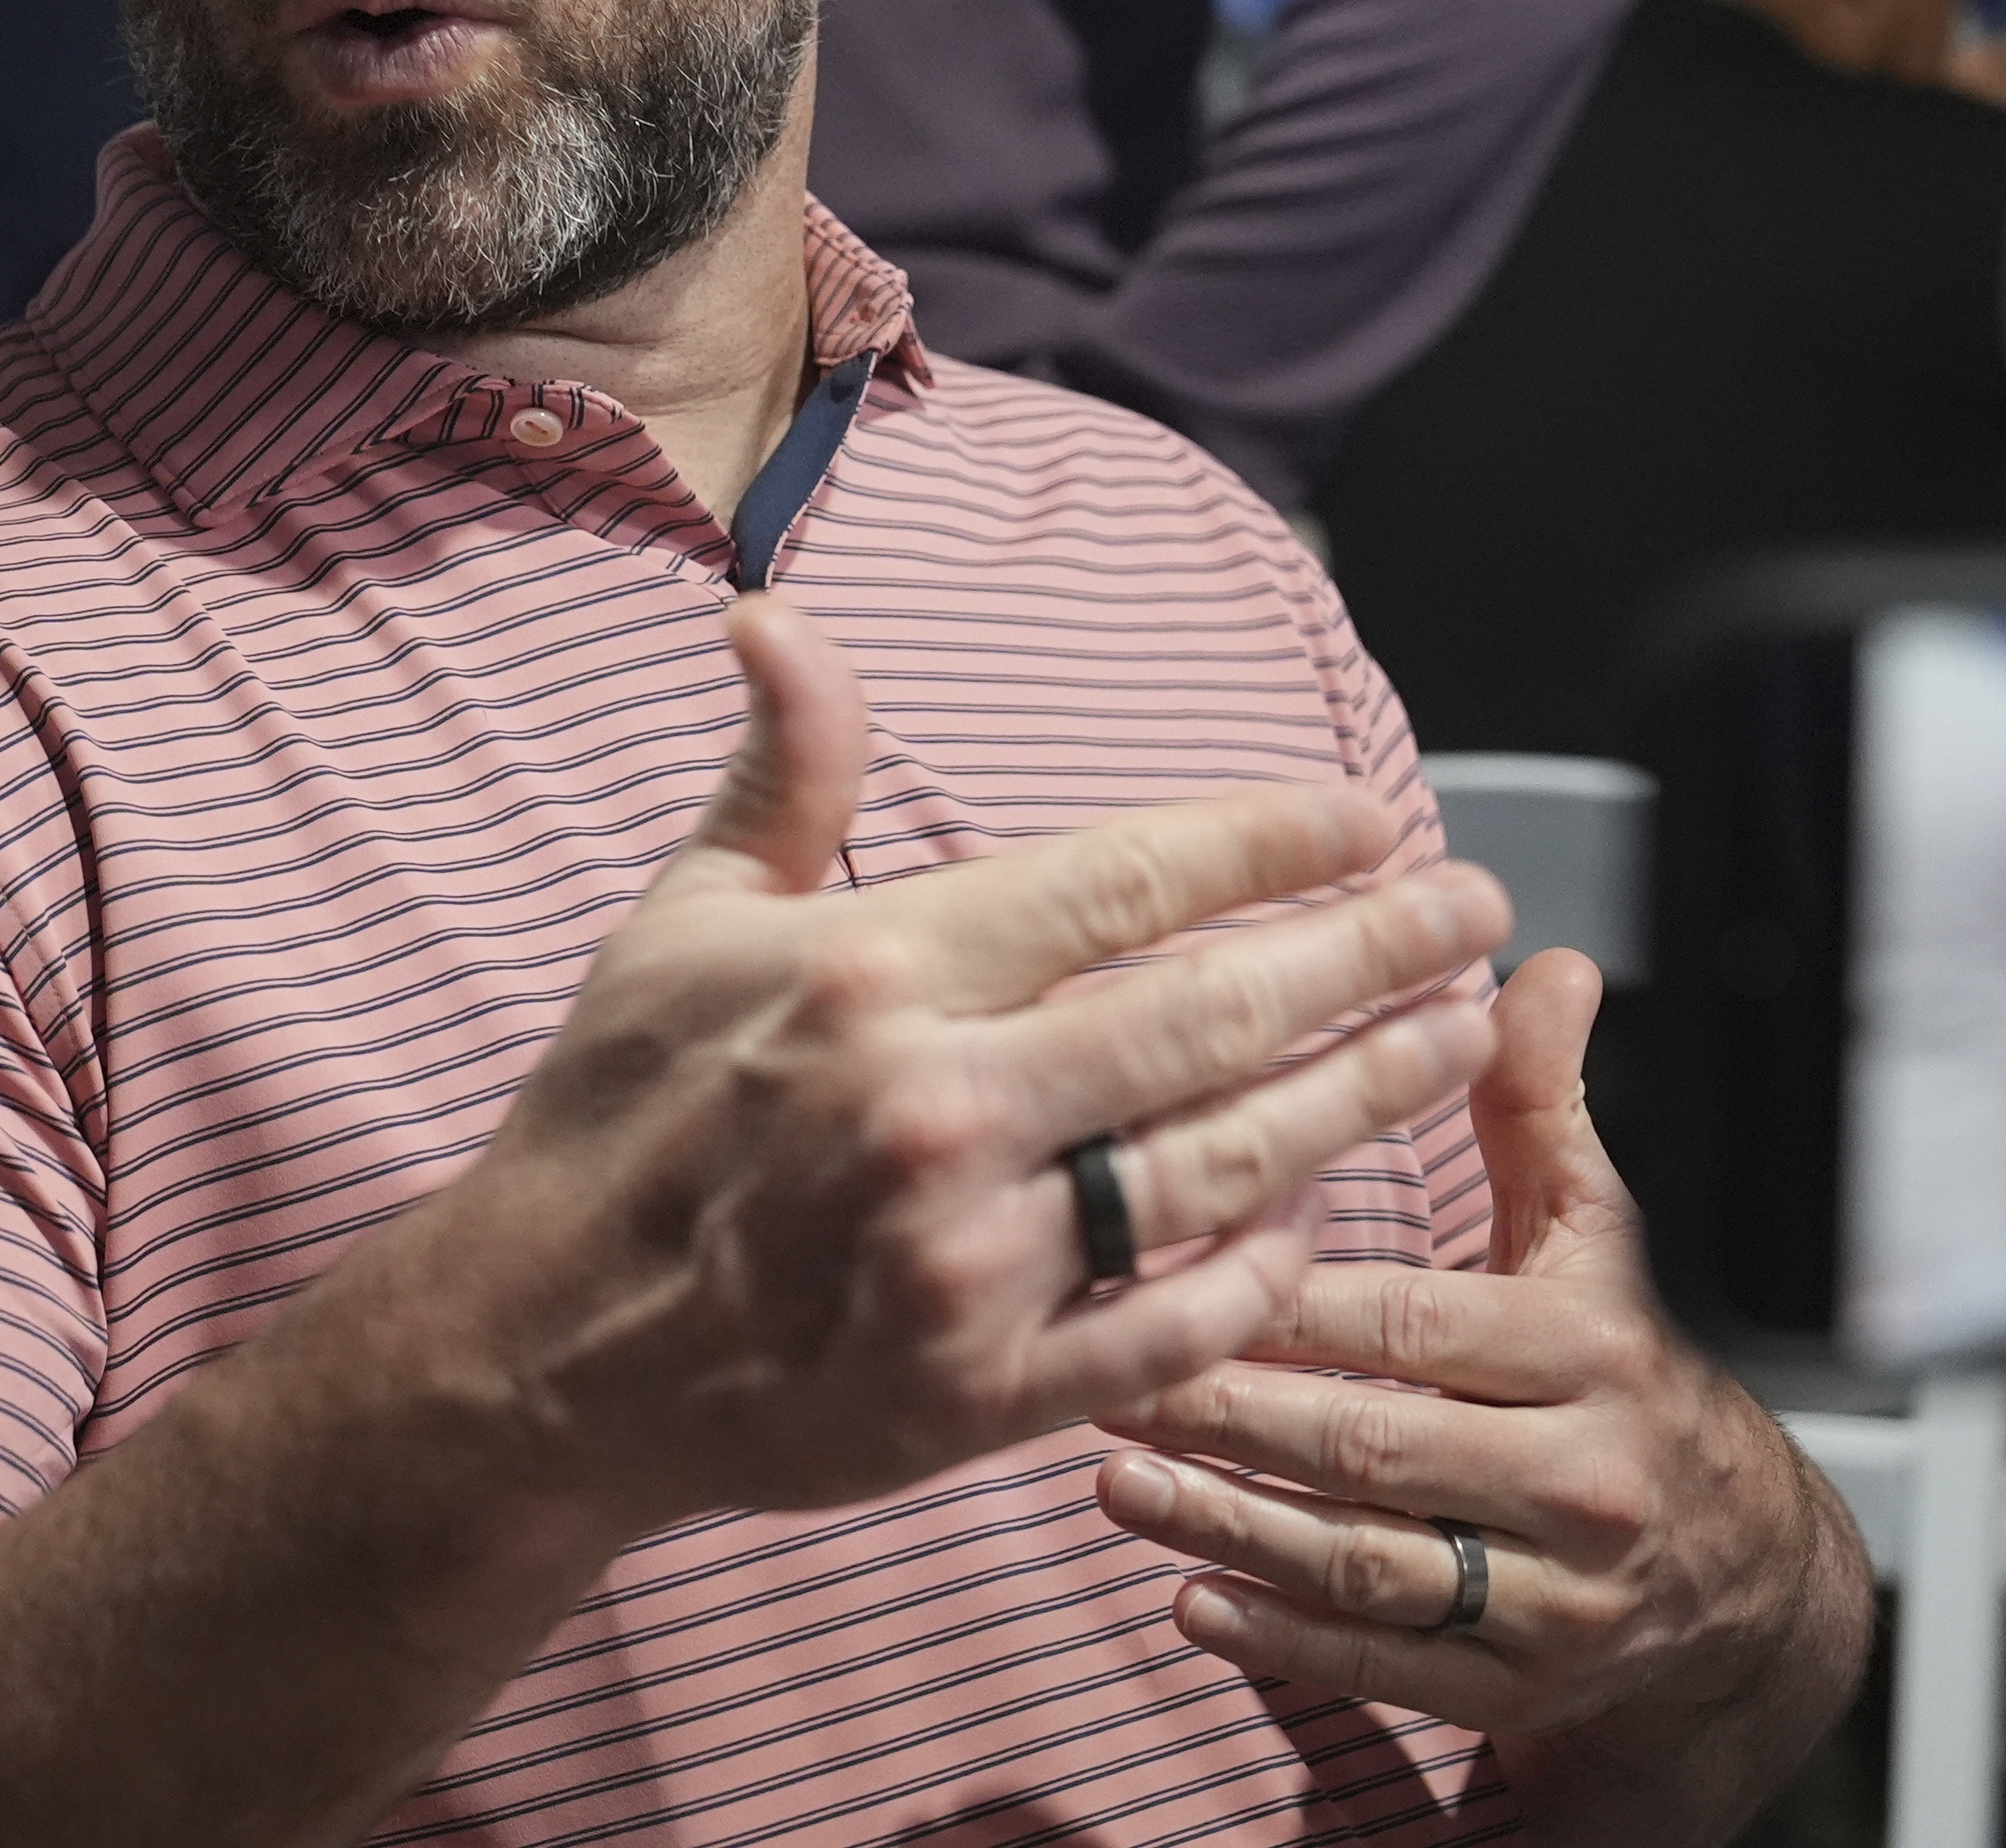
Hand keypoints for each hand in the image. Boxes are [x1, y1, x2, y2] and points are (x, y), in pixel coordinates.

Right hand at [427, 594, 1510, 1533]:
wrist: (535, 1351)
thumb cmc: (613, 1117)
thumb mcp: (680, 918)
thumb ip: (781, 772)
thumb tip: (777, 613)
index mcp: (875, 971)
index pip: (1128, 880)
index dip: (1272, 844)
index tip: (1368, 818)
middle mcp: (934, 1107)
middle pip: (1213, 1015)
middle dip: (1370, 955)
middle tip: (1471, 912)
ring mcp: (965, 1259)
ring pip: (1219, 1164)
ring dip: (1358, 1096)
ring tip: (1453, 1040)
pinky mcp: (978, 1392)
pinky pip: (1168, 1324)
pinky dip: (1257, 1271)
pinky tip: (1322, 1214)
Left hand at [1087, 951, 1870, 1847]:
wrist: (1744, 1573)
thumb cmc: (1631, 1371)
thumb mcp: (1601, 1235)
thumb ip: (1542, 1105)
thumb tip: (1532, 968)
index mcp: (1591, 1353)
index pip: (1417, 1325)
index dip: (1291, 1305)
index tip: (1179, 1270)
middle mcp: (1579, 1480)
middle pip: (1374, 1445)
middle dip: (1229, 1412)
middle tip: (1104, 1370)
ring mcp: (1553, 1597)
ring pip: (1366, 1564)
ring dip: (1229, 1525)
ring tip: (1116, 1478)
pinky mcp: (1521, 1685)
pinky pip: (1385, 1666)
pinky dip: (1280, 1639)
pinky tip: (1190, 1599)